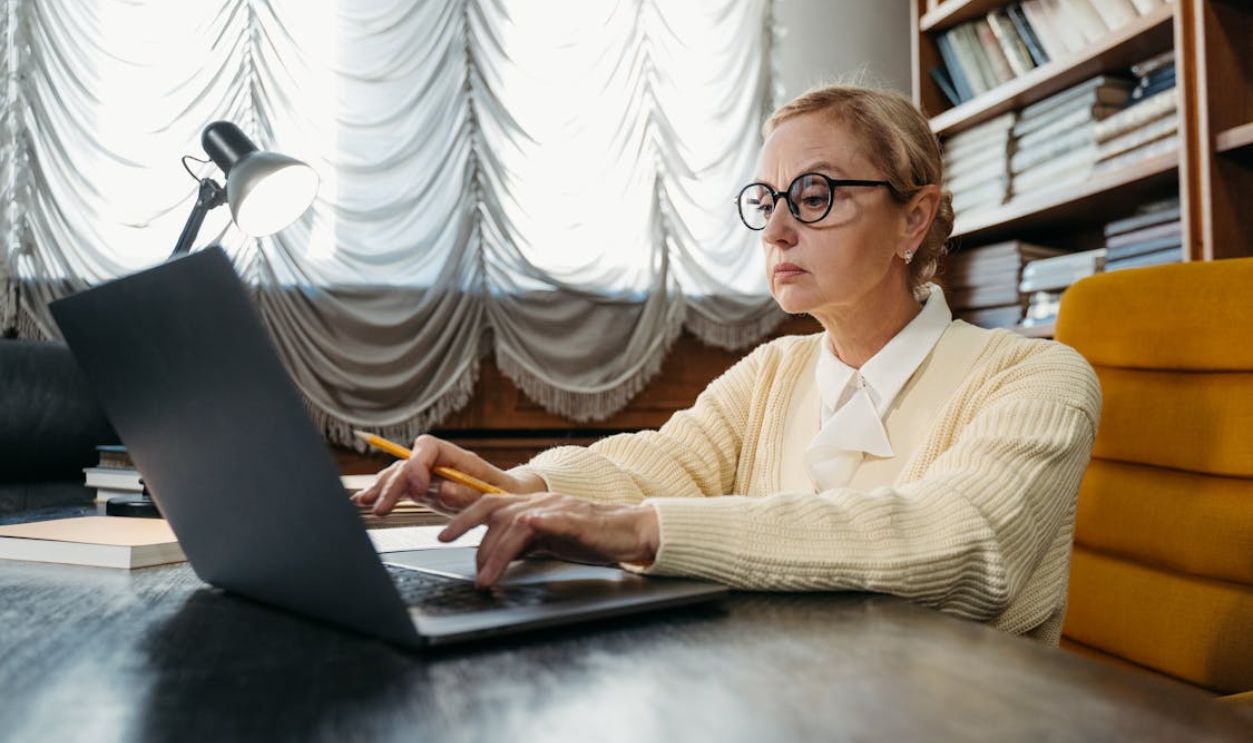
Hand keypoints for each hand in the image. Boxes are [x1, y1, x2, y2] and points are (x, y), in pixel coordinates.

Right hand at [351, 435, 546, 516]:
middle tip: (382, 508)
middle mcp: (438, 462)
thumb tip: (443, 490)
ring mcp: (428, 475)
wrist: (508, 498)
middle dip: (392, 485)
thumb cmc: (504, 494)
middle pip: (407, 464)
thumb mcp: (494, 496)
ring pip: (398, 474)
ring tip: (365, 502)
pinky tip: (364, 501)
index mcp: (456, 456)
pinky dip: (382, 493)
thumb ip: (468, 494)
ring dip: (380, 488)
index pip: (427, 447)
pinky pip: (399, 488)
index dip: (417, 465)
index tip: (418, 488)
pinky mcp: (423, 490)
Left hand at [438, 493, 659, 587]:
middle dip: (465, 526)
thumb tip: (494, 557)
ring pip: (514, 523)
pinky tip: (522, 538)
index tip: (442, 535)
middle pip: (493, 508)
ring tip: (486, 579)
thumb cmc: (591, 537)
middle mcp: (539, 501)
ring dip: (495, 552)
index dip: (463, 517)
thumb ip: (521, 543)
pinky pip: (549, 520)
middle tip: (447, 546)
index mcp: (531, 505)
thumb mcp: (547, 541)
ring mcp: (556, 509)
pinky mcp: (575, 520)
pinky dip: (532, 528)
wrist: (630, 531)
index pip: (489, 506)